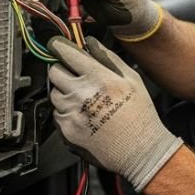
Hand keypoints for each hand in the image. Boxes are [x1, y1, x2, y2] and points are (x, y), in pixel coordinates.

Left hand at [47, 36, 182, 190]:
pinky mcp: (65, 130)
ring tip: (86, 100)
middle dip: (62, 69)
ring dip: (64, 92)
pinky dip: (66, 112)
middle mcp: (80, 94)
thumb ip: (108, 57)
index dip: (59, 46)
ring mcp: (70, 113)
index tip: (57, 45)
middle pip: (54, 71)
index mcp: (98, 78)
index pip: (66, 53)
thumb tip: (91, 42)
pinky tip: (85, 116)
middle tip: (76, 76)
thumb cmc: (140, 116)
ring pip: (54, 93)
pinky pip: (57, 113)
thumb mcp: (132, 79)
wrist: (140, 151)